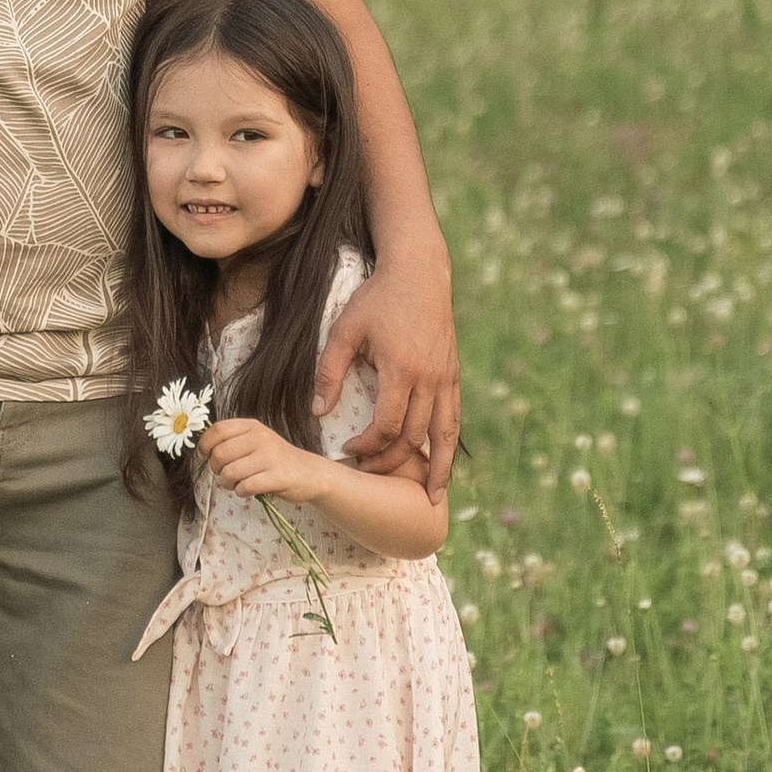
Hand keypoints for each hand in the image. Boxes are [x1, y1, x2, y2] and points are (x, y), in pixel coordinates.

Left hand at [201, 416, 323, 502]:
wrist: (310, 473)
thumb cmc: (276, 460)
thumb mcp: (256, 441)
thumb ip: (232, 441)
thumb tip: (202, 449)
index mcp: (252, 426)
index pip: (217, 430)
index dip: (204, 445)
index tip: (202, 456)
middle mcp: (260, 438)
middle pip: (220, 453)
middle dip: (216, 469)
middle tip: (224, 475)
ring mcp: (269, 456)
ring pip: (230, 473)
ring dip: (227, 484)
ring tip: (237, 484)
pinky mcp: (277, 476)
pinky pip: (245, 487)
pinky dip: (242, 492)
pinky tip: (249, 490)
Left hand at [317, 248, 460, 500]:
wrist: (420, 273)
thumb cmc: (377, 299)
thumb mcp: (345, 330)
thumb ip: (330, 371)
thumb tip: (318, 410)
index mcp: (401, 370)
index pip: (387, 425)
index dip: (368, 445)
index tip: (349, 450)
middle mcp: (429, 379)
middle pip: (414, 436)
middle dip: (391, 461)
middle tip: (369, 472)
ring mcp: (446, 378)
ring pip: (444, 434)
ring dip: (438, 468)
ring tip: (434, 498)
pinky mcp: (454, 374)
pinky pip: (454, 418)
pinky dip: (449, 445)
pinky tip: (445, 463)